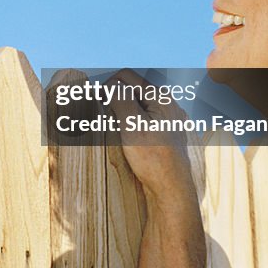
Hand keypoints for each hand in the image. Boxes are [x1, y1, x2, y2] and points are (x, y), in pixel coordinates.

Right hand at [108, 68, 196, 204]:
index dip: (108, 84)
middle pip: (133, 90)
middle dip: (115, 97)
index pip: (127, 77)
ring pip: (138, 105)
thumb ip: (120, 100)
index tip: (94, 97)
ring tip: (110, 123)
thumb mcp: (131, 126)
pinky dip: (131, 121)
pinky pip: (145, 119)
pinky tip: (124, 134)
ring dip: (122, 110)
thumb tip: (109, 84)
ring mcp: (169, 120)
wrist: (172, 191)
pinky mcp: (167, 135)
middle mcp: (168, 105)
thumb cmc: (154, 160)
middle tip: (99, 110)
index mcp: (160, 98)